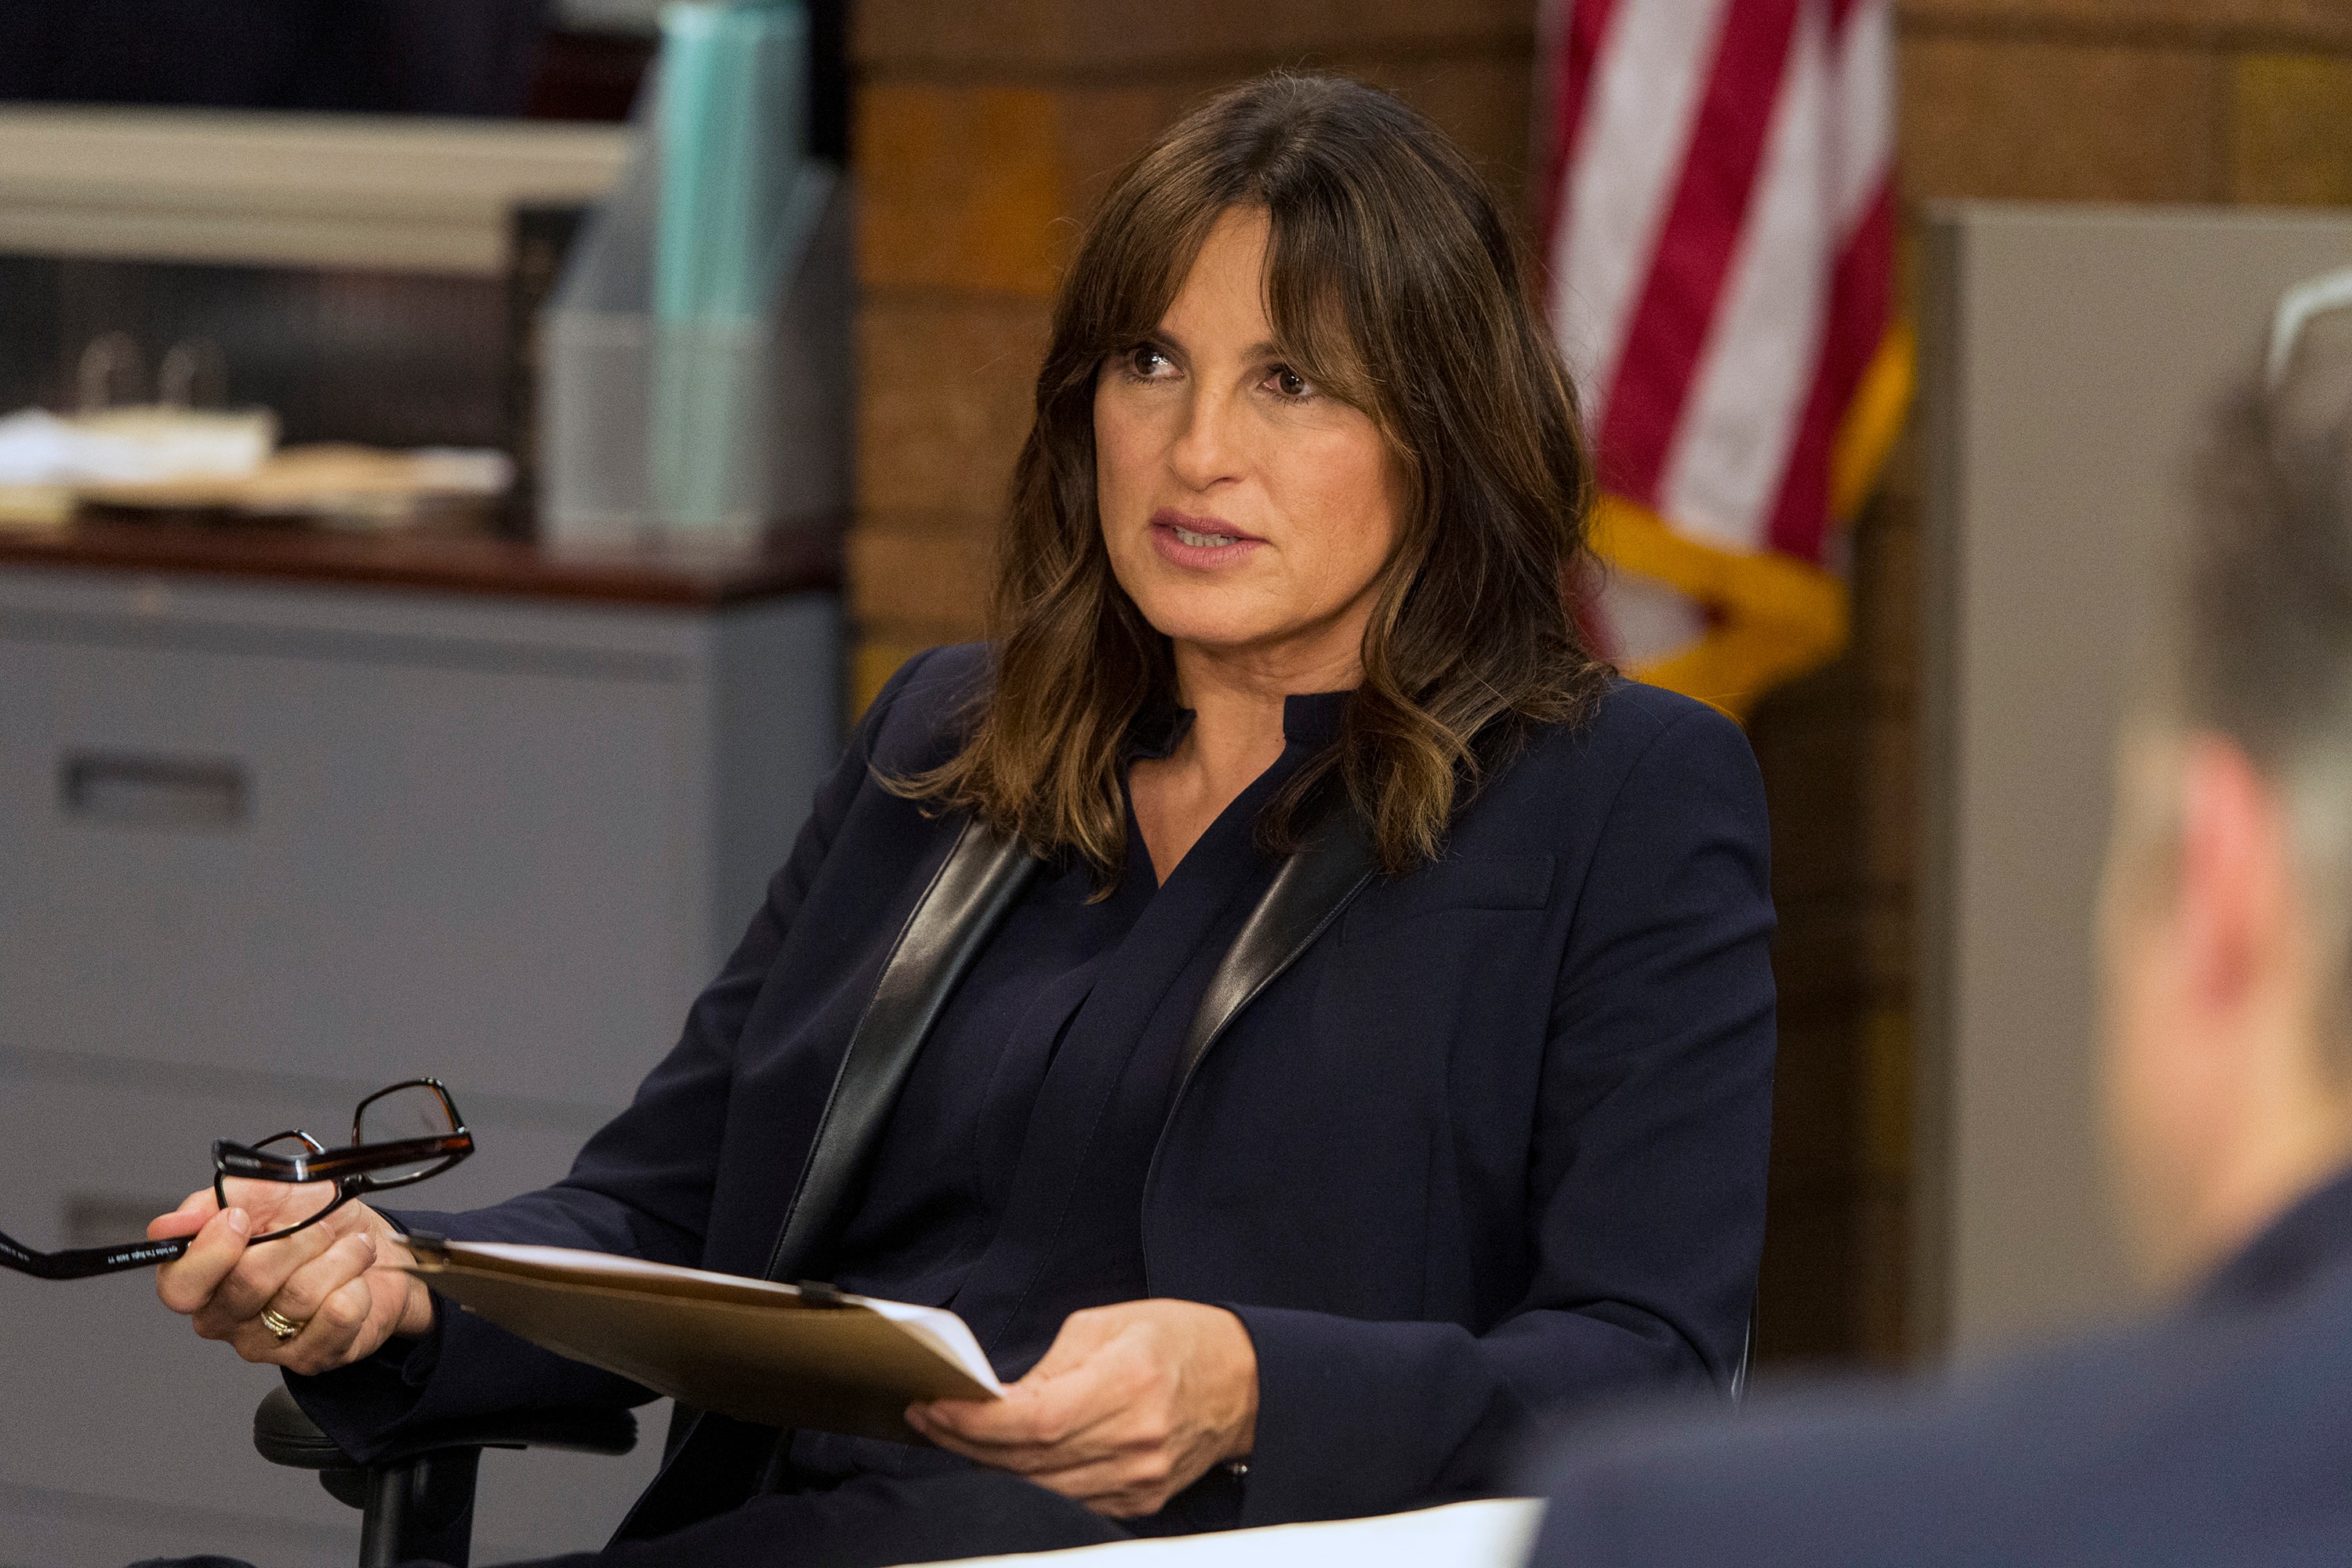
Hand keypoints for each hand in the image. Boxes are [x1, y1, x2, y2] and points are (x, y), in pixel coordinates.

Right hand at [149, 1189, 434, 1376]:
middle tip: (320, 1227)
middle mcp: (227, 1318)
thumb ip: (215, 1201)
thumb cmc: (316, 1219)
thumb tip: (169, 1226)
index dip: (211, 1253)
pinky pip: (338, 1318)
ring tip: (351, 1247)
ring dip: (339, 1258)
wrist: (376, 1245)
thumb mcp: (266, 1191)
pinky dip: (357, 1286)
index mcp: (204, 1278)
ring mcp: (267, 1343)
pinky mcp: (312, 1357)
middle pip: (248, 1284)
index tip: (241, 1218)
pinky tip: (356, 1280)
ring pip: (299, 1298)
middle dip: (297, 1241)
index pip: (179, 1287)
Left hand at [906, 1300, 1257, 1517]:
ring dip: (991, 1465)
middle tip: (930, 1417)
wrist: (1245, 1381)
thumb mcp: (1109, 1324)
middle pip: (1030, 1460)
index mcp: (1127, 1383)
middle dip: (969, 1441)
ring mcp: (1140, 1477)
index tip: (935, 1407)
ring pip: (1042, 1488)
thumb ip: (1049, 1365)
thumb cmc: (1179, 1339)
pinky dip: (1031, 1481)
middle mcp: (1135, 1439)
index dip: (976, 1423)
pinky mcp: (1141, 1499)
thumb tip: (997, 1400)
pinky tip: (1005, 1457)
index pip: (1033, 1421)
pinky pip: (1069, 1499)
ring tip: (956, 1436)